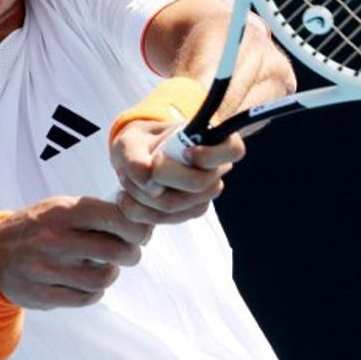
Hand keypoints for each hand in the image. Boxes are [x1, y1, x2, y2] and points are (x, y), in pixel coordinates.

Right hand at [0, 196, 150, 309]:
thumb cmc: (38, 227)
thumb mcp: (59, 208)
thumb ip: (95, 213)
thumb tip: (141, 221)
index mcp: (62, 212)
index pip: (114, 217)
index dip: (136, 228)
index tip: (141, 233)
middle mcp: (54, 240)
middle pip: (115, 250)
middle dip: (132, 253)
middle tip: (130, 253)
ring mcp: (47, 269)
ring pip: (103, 278)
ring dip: (112, 273)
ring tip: (107, 267)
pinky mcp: (42, 295)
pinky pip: (86, 298)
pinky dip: (95, 292)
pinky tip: (89, 283)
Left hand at [109, 119, 245, 224]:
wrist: (137, 161)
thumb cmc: (142, 144)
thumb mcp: (131, 139)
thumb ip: (134, 154)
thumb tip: (146, 174)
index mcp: (214, 142)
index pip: (234, 150)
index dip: (211, 155)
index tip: (186, 152)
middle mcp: (215, 170)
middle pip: (197, 183)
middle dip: (160, 176)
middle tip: (138, 167)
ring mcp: (204, 195)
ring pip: (176, 205)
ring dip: (143, 195)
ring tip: (126, 179)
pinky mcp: (189, 213)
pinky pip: (164, 219)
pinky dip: (139, 211)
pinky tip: (127, 197)